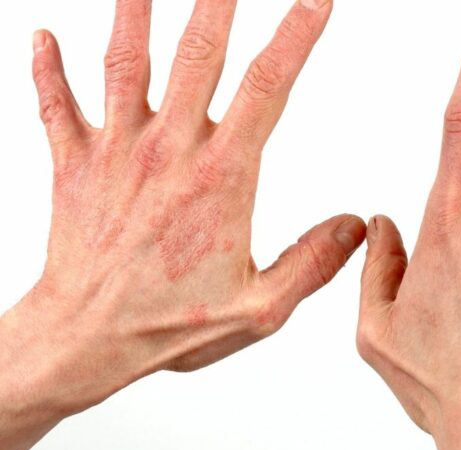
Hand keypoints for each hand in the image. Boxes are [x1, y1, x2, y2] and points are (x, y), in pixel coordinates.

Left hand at [0, 0, 363, 449]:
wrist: (84, 340)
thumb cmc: (166, 326)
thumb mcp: (259, 309)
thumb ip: (312, 263)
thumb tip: (354, 226)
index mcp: (219, 179)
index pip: (267, 89)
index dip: (295, 37)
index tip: (315, 2)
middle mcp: (168, 152)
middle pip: (198, 55)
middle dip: (217, 4)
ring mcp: (117, 153)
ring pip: (125, 64)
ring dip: (134, 12)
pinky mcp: (74, 167)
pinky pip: (55, 107)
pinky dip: (47, 70)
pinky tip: (42, 37)